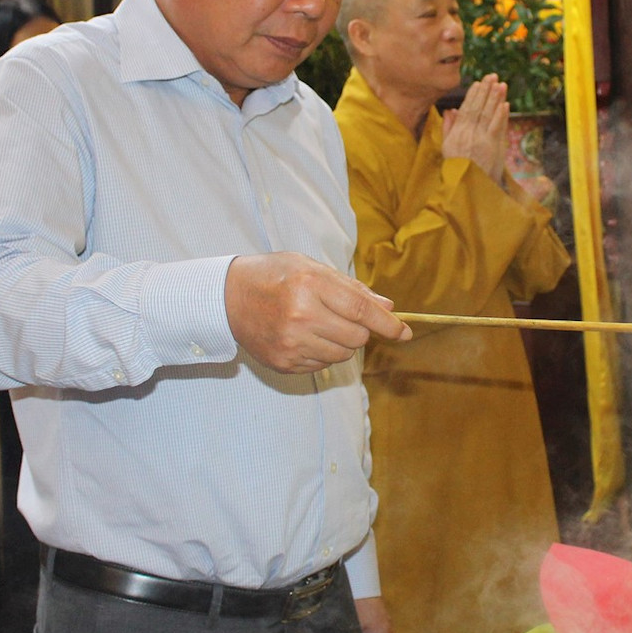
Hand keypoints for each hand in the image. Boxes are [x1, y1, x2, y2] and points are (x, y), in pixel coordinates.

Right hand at [226, 252, 410, 374]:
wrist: (226, 298)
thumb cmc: (273, 276)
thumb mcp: (311, 268)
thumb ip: (351, 288)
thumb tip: (387, 307)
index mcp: (310, 286)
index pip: (362, 311)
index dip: (388, 324)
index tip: (404, 333)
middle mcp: (301, 316)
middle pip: (357, 337)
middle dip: (361, 330)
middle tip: (344, 317)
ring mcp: (291, 343)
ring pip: (342, 354)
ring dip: (342, 342)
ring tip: (320, 324)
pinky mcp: (284, 362)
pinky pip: (322, 364)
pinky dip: (323, 352)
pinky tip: (305, 336)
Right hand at [440, 75, 509, 185]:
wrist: (465, 186)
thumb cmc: (456, 167)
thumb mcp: (447, 147)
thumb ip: (448, 127)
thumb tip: (450, 110)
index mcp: (457, 132)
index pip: (466, 109)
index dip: (473, 95)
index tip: (478, 83)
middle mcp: (469, 133)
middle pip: (478, 108)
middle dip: (486, 91)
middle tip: (492, 76)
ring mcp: (481, 139)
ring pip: (489, 114)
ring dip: (495, 98)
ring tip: (501, 84)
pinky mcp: (492, 147)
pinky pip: (497, 127)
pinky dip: (501, 115)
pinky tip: (505, 104)